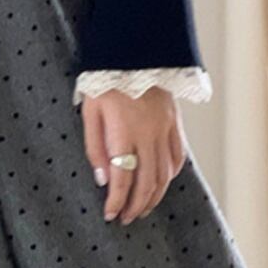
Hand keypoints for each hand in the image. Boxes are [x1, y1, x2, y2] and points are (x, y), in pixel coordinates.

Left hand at [80, 87, 187, 223]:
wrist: (135, 48)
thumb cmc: (105, 79)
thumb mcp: (90, 112)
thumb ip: (95, 148)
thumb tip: (102, 179)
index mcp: (124, 132)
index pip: (122, 178)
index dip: (117, 201)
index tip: (110, 215)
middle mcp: (148, 134)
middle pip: (147, 182)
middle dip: (136, 206)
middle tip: (126, 219)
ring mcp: (165, 128)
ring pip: (165, 174)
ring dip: (154, 196)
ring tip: (142, 209)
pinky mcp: (175, 122)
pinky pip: (177, 156)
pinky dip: (170, 175)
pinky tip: (160, 184)